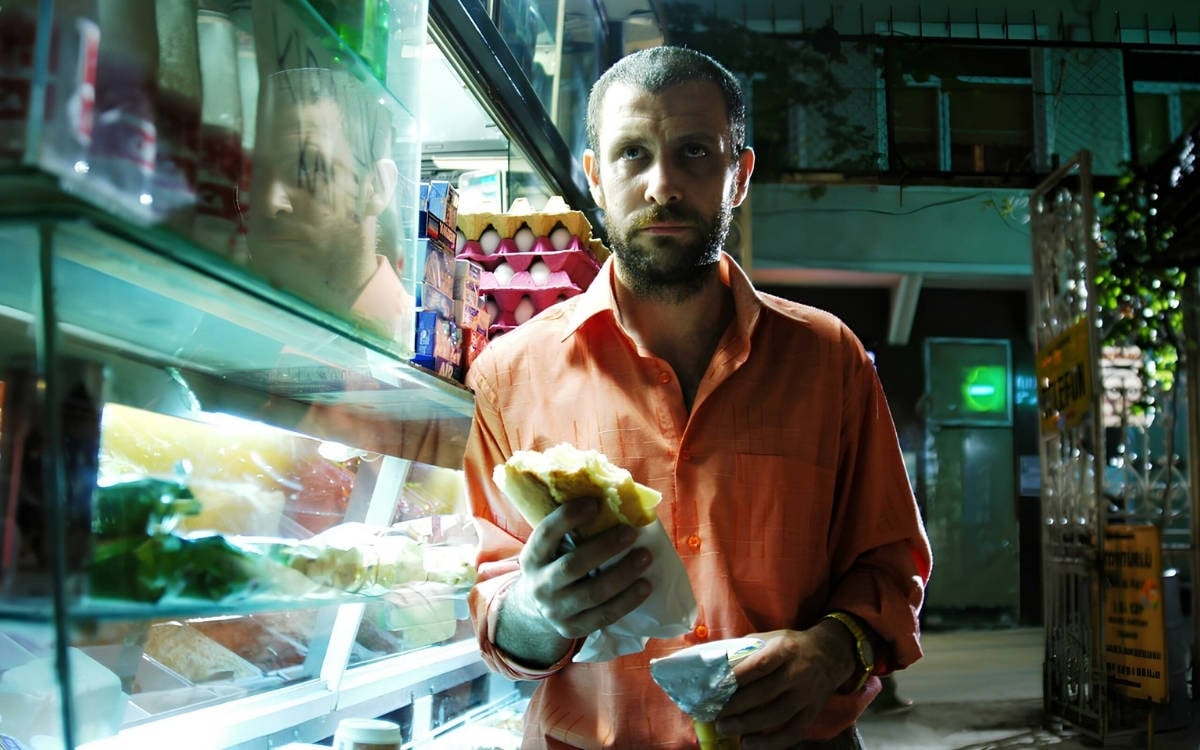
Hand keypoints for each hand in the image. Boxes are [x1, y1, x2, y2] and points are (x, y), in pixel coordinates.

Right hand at [495, 497, 652, 664]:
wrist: (539, 607)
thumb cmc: (555, 563)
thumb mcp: (552, 547)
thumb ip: (572, 528)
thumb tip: (610, 496)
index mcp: (532, 556)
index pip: (546, 534)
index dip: (568, 517)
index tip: (595, 502)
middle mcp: (539, 585)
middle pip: (573, 566)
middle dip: (605, 548)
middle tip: (631, 533)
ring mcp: (555, 610)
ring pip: (592, 593)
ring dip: (623, 575)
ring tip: (646, 557)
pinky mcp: (573, 628)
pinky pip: (605, 616)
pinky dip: (628, 600)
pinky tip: (646, 585)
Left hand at [714, 626, 851, 749]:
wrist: (830, 654)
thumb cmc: (792, 645)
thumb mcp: (771, 638)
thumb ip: (747, 649)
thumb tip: (715, 663)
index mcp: (784, 650)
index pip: (759, 665)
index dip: (737, 678)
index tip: (714, 688)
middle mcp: (798, 673)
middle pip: (765, 693)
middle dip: (736, 706)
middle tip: (714, 714)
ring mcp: (807, 695)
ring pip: (777, 715)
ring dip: (748, 725)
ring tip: (725, 729)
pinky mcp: (812, 713)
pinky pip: (793, 732)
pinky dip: (771, 742)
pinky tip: (749, 744)